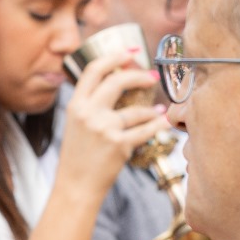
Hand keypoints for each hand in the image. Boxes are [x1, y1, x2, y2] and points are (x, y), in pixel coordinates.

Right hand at [57, 53, 170, 199]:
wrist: (75, 187)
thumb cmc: (77, 158)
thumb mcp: (75, 125)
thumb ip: (90, 105)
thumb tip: (116, 85)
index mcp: (75, 106)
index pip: (94, 70)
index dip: (114, 56)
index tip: (130, 52)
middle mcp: (88, 114)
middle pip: (117, 82)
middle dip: (138, 75)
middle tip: (151, 77)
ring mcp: (103, 129)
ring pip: (136, 110)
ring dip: (152, 110)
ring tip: (158, 112)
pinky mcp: (118, 145)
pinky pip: (145, 130)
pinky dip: (158, 125)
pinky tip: (163, 122)